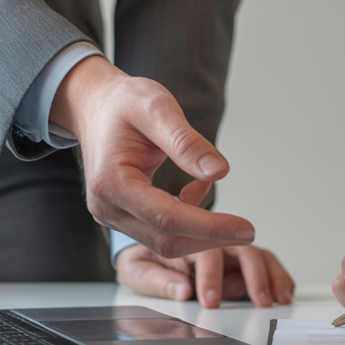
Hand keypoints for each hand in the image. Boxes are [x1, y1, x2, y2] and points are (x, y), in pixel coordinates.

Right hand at [51, 56, 254, 258]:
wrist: (96, 105)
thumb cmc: (123, 103)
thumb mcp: (158, 108)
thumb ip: (187, 142)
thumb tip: (220, 172)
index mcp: (111, 183)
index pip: (168, 219)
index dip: (210, 227)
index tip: (246, 229)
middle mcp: (106, 207)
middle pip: (166, 240)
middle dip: (210, 239)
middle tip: (248, 231)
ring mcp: (111, 215)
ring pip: (164, 242)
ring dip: (201, 233)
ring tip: (230, 216)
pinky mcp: (122, 216)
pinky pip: (159, 231)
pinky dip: (187, 220)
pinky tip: (199, 190)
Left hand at [117, 241, 294, 307]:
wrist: (146, 255)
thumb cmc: (142, 260)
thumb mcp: (135, 270)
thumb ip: (156, 280)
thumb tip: (180, 290)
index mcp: (184, 240)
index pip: (203, 252)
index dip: (210, 275)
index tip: (210, 298)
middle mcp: (211, 241)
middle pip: (239, 249)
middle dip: (252, 275)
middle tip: (259, 299)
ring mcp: (228, 251)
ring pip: (256, 255)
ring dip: (270, 275)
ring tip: (278, 297)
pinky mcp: (240, 263)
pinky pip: (264, 266)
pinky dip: (277, 277)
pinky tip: (284, 291)